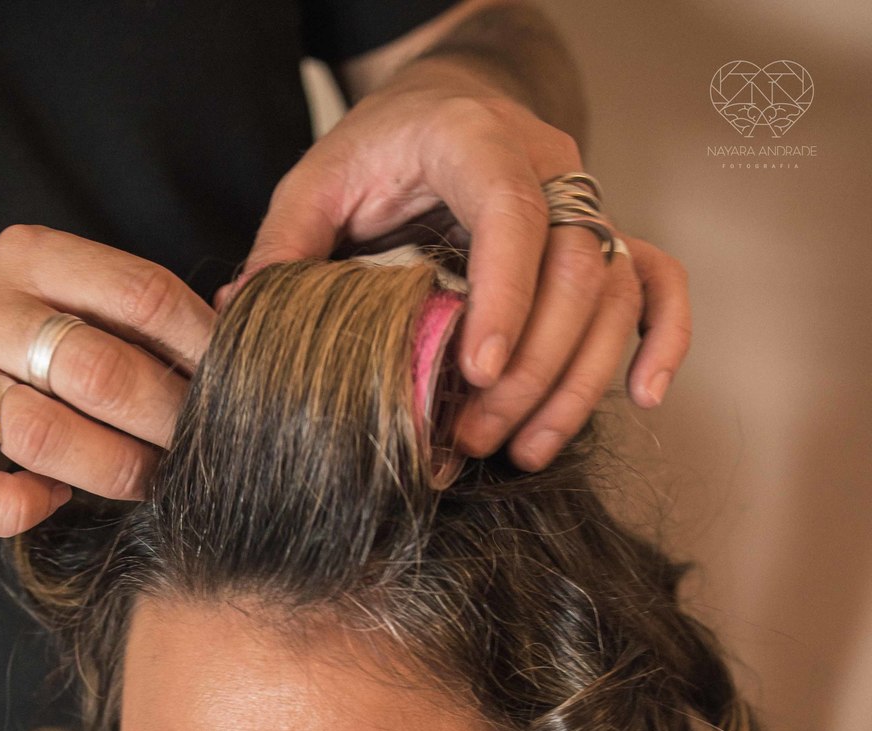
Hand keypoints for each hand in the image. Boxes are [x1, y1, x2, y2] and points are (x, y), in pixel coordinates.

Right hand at [0, 226, 215, 535]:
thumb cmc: (14, 351)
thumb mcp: (64, 303)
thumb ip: (136, 316)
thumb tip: (244, 338)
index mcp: (27, 256)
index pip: (141, 293)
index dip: (204, 348)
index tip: (244, 387)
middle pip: (99, 369)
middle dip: (166, 422)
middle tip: (201, 452)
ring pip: (42, 434)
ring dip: (112, 470)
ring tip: (145, 482)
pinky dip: (31, 507)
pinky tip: (55, 498)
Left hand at [223, 69, 689, 469]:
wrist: (441, 107)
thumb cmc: (379, 148)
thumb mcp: (319, 181)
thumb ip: (287, 244)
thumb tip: (241, 315)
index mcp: (473, 141)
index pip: (512, 212)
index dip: (505, 294)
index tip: (478, 369)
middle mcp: (546, 167)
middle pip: (575, 270)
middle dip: (530, 369)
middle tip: (473, 438)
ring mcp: (584, 205)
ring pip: (616, 291)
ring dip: (576, 382)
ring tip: (523, 450)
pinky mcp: (603, 242)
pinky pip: (658, 282)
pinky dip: (663, 338)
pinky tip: (643, 398)